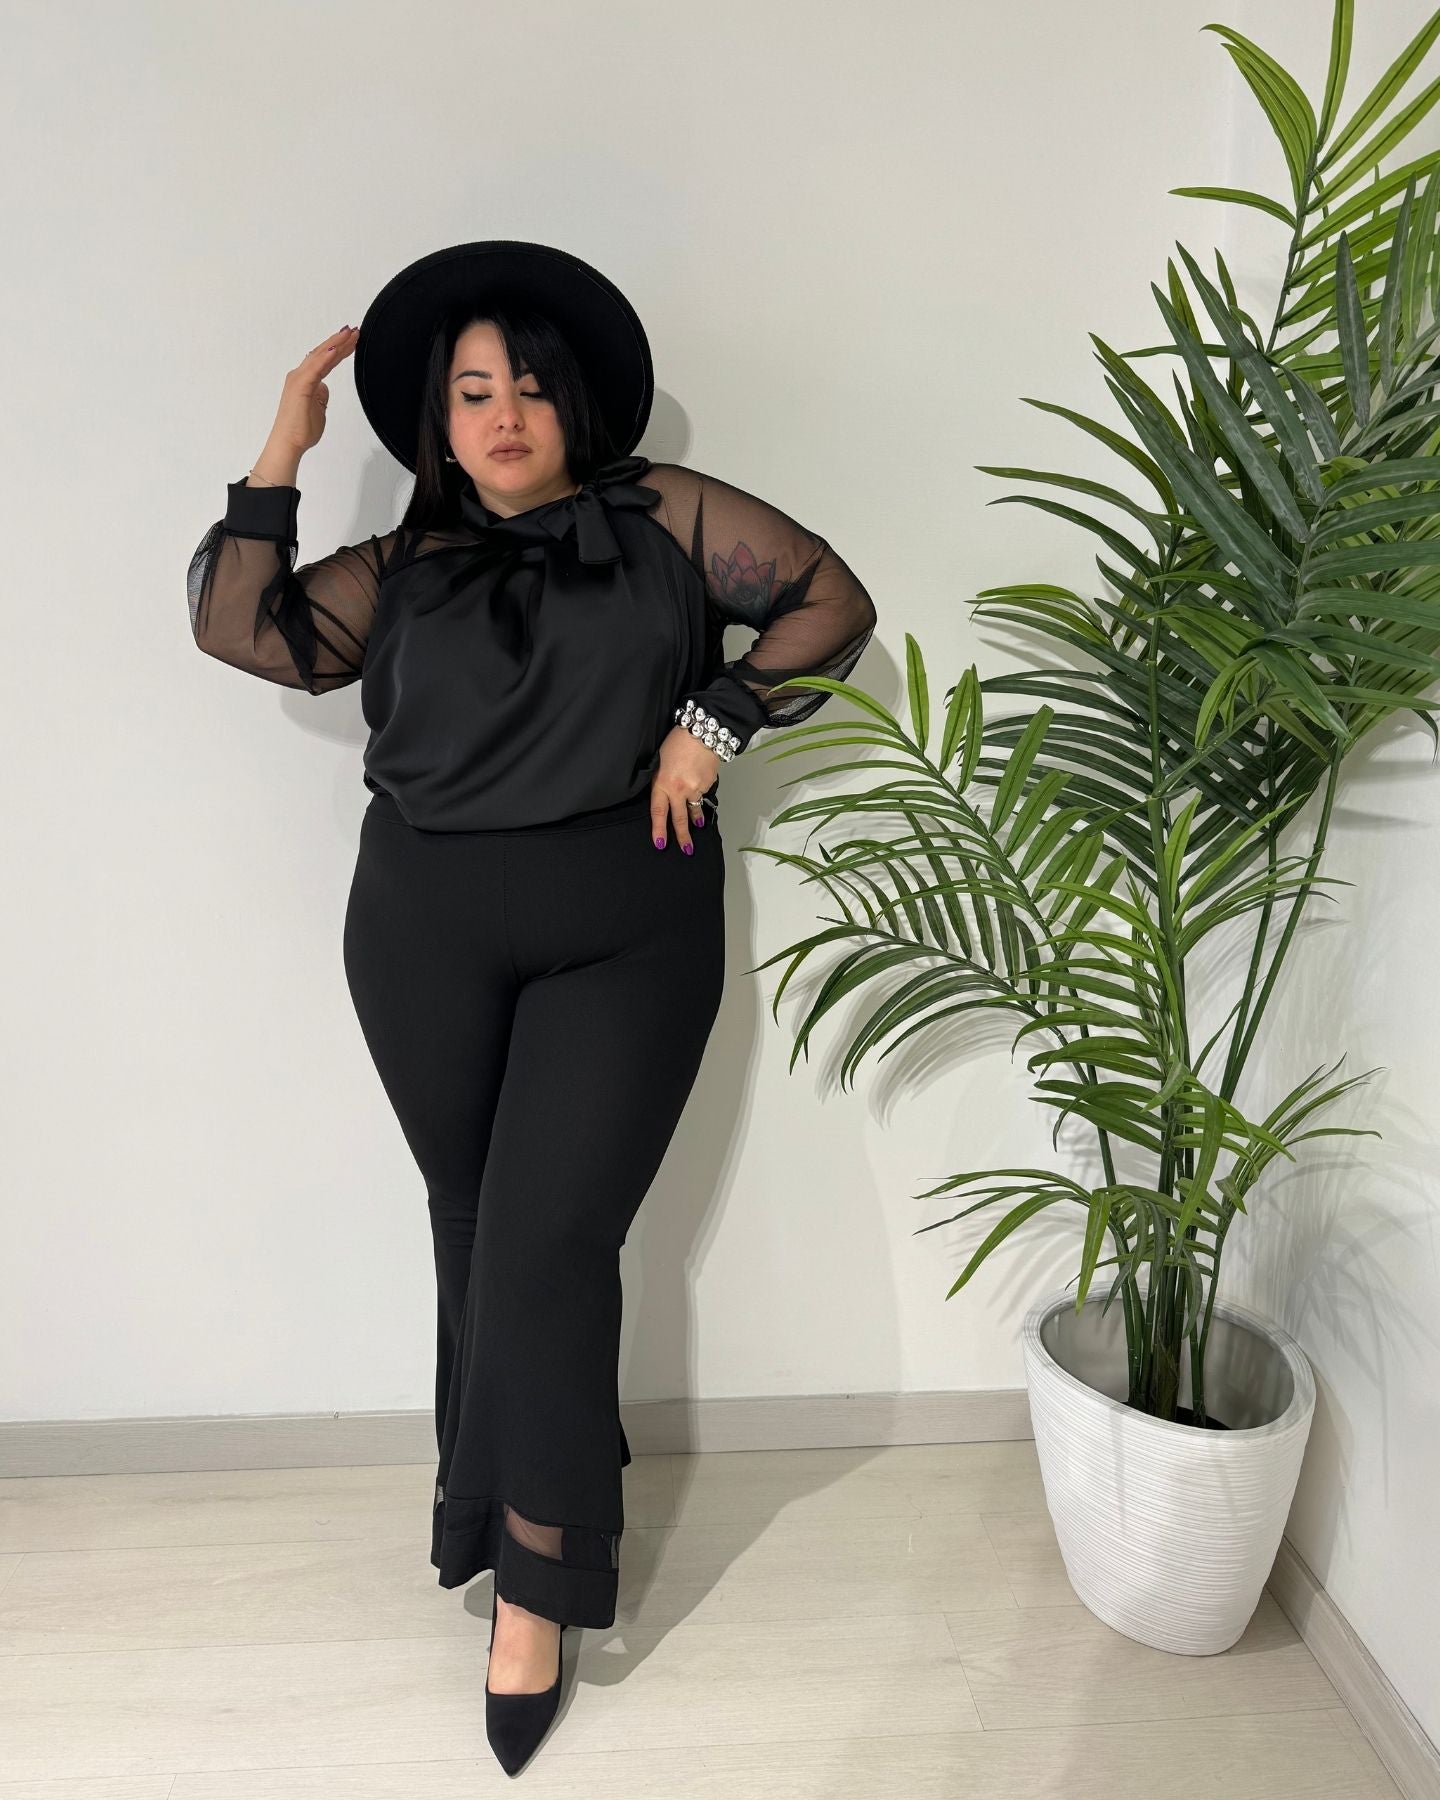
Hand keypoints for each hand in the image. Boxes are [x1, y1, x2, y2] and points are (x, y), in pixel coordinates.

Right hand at [268, 325, 359, 459]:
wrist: (288, 443)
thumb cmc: (300, 430)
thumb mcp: (318, 409)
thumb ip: (321, 396)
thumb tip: (324, 387)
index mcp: (305, 380)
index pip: (324, 360)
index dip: (339, 349)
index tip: (352, 340)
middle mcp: (299, 375)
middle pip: (322, 353)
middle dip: (339, 341)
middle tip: (355, 330)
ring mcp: (298, 379)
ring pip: (319, 356)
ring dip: (335, 344)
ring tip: (349, 334)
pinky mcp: (300, 387)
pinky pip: (315, 369)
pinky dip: (325, 357)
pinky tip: (336, 348)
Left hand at [650, 725, 719, 853]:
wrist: (703, 732)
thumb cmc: (677, 742)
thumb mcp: (660, 761)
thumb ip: (660, 780)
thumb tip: (665, 795)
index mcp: (662, 783)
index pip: (658, 812)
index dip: (658, 829)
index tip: (660, 843)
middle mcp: (679, 789)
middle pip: (679, 819)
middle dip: (682, 837)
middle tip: (686, 850)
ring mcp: (695, 788)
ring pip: (694, 809)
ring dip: (695, 818)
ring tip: (697, 825)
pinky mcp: (708, 784)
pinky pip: (703, 793)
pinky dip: (701, 792)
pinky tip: (700, 781)